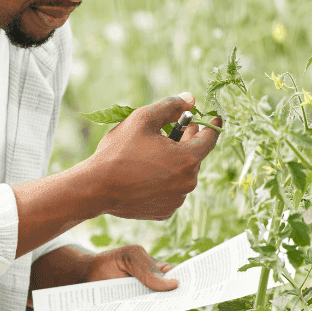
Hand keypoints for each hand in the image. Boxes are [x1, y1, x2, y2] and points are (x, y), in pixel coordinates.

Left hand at [86, 245, 177, 310]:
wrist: (88, 278)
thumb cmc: (113, 263)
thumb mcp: (130, 256)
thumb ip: (149, 268)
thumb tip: (173, 285)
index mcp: (169, 280)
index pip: (186, 289)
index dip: (190, 293)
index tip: (179, 293)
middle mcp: (163, 303)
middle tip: (138, 303)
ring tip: (117, 310)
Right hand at [88, 93, 221, 220]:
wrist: (96, 188)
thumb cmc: (119, 152)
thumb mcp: (142, 119)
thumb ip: (170, 106)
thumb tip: (190, 99)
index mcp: (187, 159)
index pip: (210, 138)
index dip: (212, 125)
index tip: (215, 118)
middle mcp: (188, 182)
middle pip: (195, 156)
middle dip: (186, 141)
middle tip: (174, 130)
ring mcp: (177, 199)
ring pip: (182, 174)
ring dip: (174, 162)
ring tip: (152, 154)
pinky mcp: (165, 211)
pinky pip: (171, 191)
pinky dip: (164, 181)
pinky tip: (146, 174)